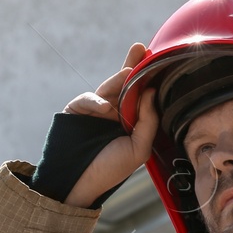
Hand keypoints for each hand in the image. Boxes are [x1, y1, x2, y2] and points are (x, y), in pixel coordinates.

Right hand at [62, 42, 159, 207]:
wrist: (80, 184)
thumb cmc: (110, 170)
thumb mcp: (139, 148)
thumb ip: (148, 121)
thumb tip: (150, 91)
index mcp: (130, 121)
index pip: (140, 96)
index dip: (146, 78)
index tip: (156, 60)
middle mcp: (114, 113)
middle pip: (124, 85)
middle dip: (132, 66)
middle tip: (140, 48)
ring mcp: (95, 111)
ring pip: (108, 88)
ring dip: (117, 80)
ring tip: (128, 74)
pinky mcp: (76, 111)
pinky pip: (87, 99)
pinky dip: (96, 101)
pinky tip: (105, 108)